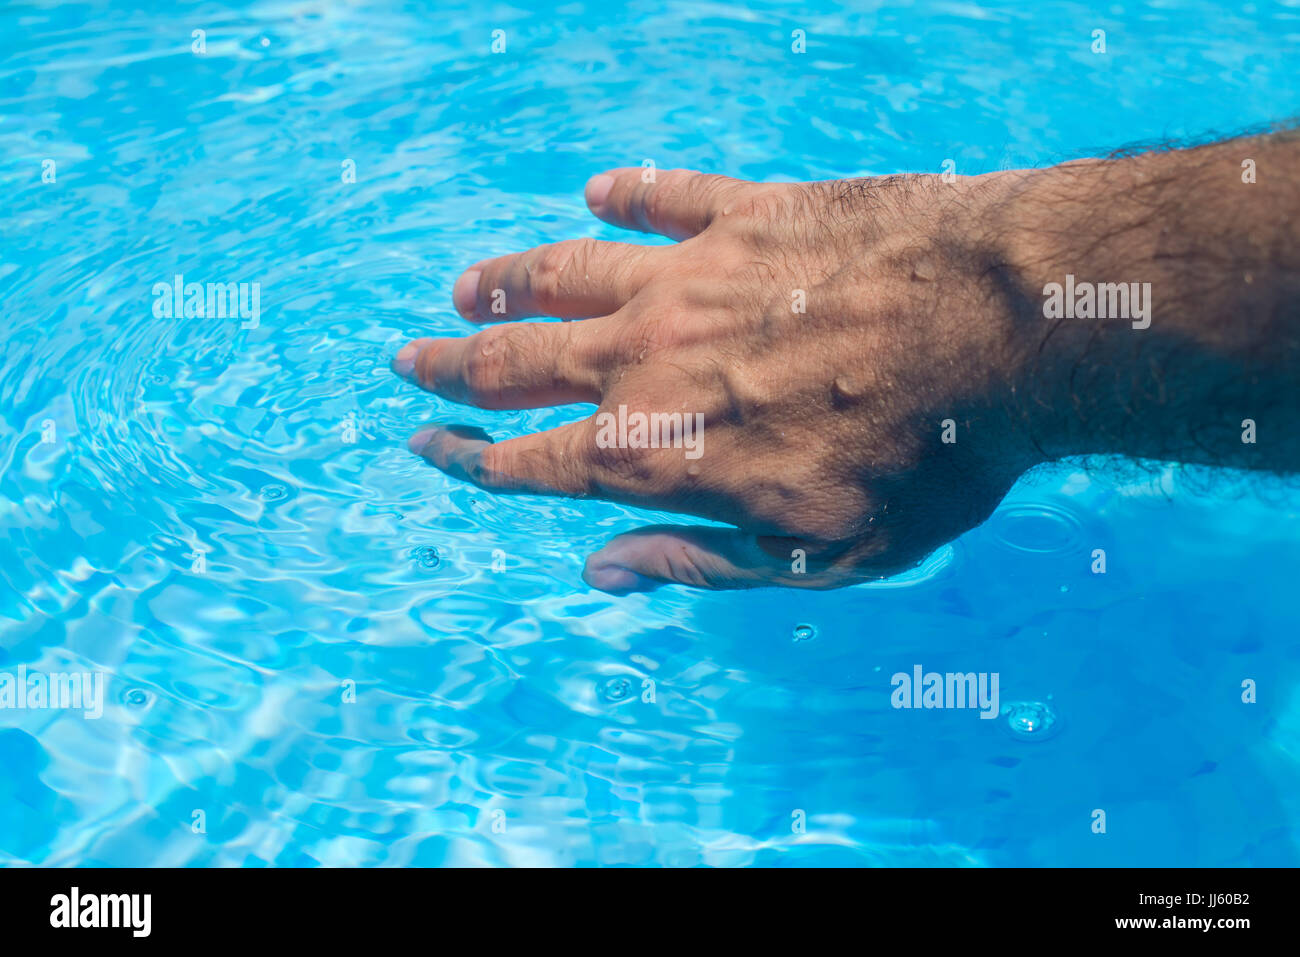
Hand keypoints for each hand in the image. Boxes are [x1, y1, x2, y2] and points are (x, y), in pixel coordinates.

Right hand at [393, 167, 1042, 591]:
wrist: (1001, 331)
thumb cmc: (917, 462)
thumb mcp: (807, 554)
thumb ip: (693, 560)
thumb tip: (601, 574)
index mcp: (652, 450)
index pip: (529, 461)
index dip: (468, 460)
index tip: (426, 448)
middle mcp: (646, 358)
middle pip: (520, 362)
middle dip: (457, 367)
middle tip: (409, 360)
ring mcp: (689, 276)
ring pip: (566, 274)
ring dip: (508, 281)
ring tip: (467, 286)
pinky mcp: (746, 214)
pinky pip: (664, 198)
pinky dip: (624, 195)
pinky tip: (598, 191)